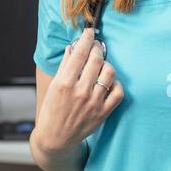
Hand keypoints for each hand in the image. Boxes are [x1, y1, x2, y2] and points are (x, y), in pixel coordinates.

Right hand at [33, 27, 124, 153]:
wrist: (56, 138)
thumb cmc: (52, 111)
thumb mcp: (53, 86)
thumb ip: (64, 66)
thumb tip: (73, 48)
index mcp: (64, 83)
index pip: (80, 53)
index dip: (87, 39)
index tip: (89, 32)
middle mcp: (80, 92)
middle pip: (96, 59)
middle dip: (97, 48)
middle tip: (96, 46)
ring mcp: (93, 103)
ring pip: (109, 73)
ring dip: (106, 65)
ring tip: (100, 66)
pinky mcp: (103, 113)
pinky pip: (118, 92)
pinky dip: (116, 84)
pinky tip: (108, 82)